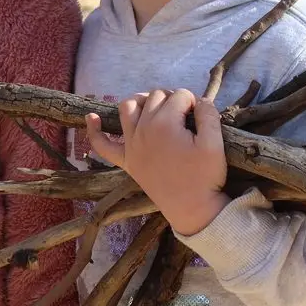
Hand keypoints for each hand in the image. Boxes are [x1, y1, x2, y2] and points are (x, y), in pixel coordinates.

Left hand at [86, 88, 228, 235]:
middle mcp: (143, 129)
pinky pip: (102, 145)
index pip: (179, 95)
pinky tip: (91, 118)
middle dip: (172, 99)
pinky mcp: (126, 161)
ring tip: (155, 106)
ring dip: (141, 101)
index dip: (194, 102)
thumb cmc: (204, 177)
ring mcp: (131, 145)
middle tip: (187, 115)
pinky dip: (94, 130)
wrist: (191, 209)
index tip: (201, 117)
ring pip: (128, 107)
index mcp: (165, 123)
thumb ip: (208, 115)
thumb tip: (198, 100)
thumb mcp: (215, 144)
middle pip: (155, 96)